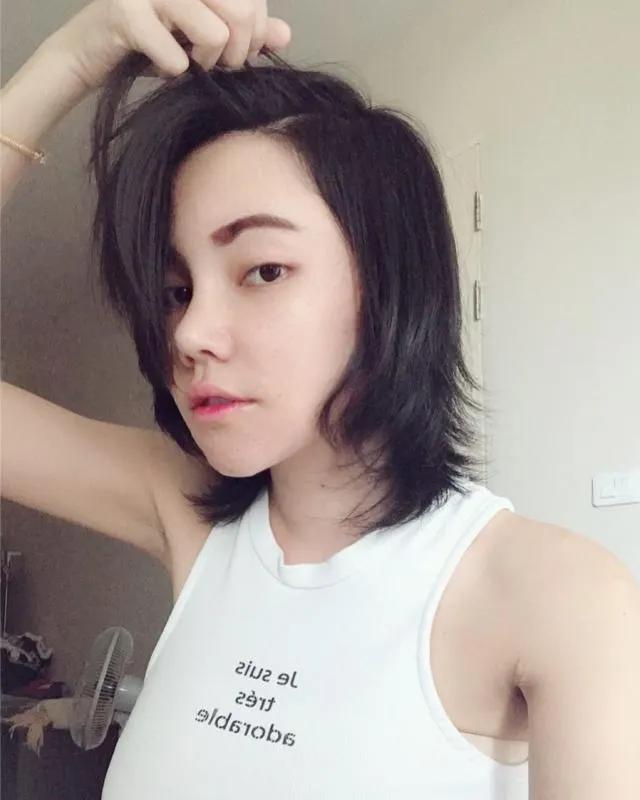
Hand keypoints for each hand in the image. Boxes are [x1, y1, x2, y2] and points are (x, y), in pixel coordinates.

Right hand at [43, 0, 291, 90]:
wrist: (87, 53)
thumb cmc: (149, 41)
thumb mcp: (201, 36)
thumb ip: (243, 33)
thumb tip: (284, 35)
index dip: (255, 33)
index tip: (236, 55)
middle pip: (240, 12)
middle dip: (235, 52)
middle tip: (213, 64)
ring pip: (214, 33)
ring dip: (205, 63)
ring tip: (187, 64)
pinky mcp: (125, 12)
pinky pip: (176, 56)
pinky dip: (172, 72)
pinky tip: (160, 68)